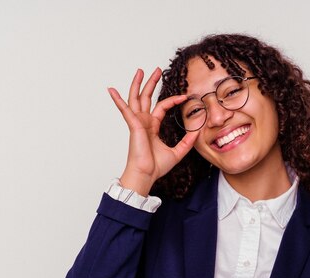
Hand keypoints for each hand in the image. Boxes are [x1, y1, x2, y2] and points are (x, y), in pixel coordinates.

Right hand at [108, 68, 198, 195]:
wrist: (146, 174)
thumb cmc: (156, 167)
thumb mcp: (178, 152)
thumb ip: (187, 142)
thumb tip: (197, 132)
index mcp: (152, 127)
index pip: (161, 107)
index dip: (172, 100)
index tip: (184, 96)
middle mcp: (143, 123)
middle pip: (147, 98)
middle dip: (152, 83)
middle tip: (157, 70)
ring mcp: (137, 123)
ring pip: (136, 99)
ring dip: (138, 84)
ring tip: (140, 71)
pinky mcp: (134, 125)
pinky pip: (125, 110)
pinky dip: (118, 100)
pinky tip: (111, 90)